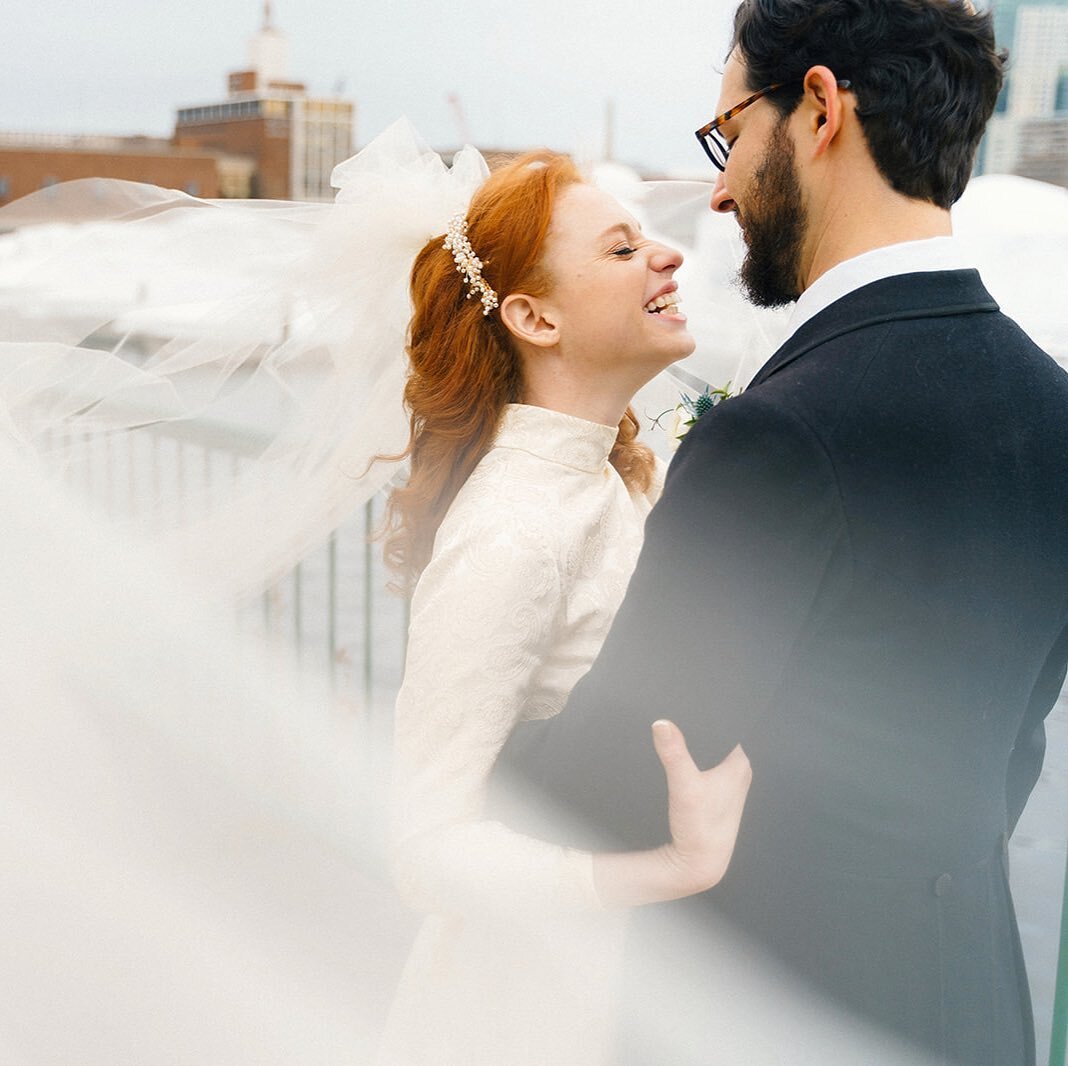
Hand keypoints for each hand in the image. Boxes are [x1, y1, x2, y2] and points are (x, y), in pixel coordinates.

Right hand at [652, 720, 751, 894]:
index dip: (715, 714)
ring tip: (681, 733)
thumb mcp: (684, 786)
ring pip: (713, 753)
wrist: (698, 865)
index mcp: (741, 765)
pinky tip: (682, 761)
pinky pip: (707, 767)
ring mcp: (729, 785)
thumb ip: (674, 752)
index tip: (698, 701)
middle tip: (682, 714)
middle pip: (721, 739)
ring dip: (698, 746)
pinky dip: (695, 761)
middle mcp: (739, 773)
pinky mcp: (716, 795)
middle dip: (703, 729)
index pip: (732, 728)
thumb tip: (662, 724)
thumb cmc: (701, 829)